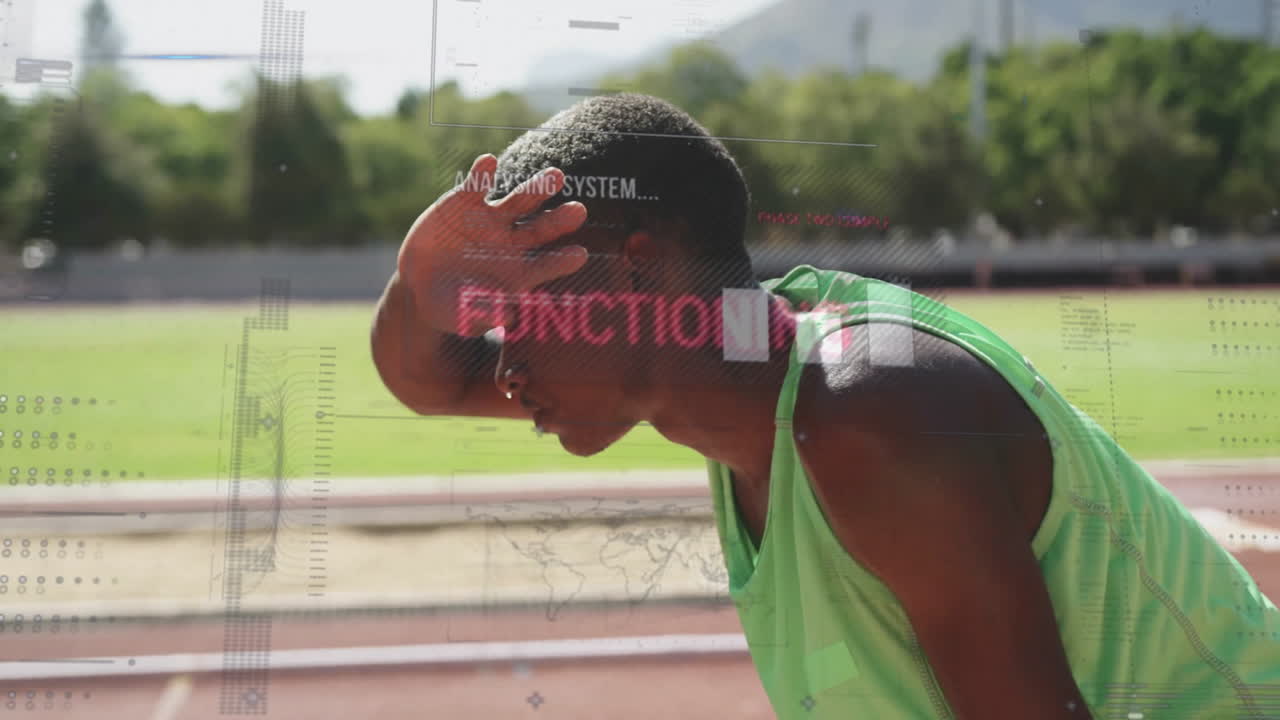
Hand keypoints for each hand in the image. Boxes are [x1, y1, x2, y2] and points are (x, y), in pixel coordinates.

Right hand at [397, 153, 589, 335]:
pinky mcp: (464, 203)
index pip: (548, 265)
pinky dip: (481, 174)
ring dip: (537, 189)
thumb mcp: (465, 316)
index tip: (580, 255)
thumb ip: (485, 314)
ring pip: (520, 201)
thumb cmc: (452, 307)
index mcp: (521, 270)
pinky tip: (488, 162)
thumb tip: (505, 315)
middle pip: (542, 228)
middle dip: (560, 220)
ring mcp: (490, 219)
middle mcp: (512, 241)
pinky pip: (476, 186)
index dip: (563, 261)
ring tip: (555, 176)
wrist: (422, 285)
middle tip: (579, 212)